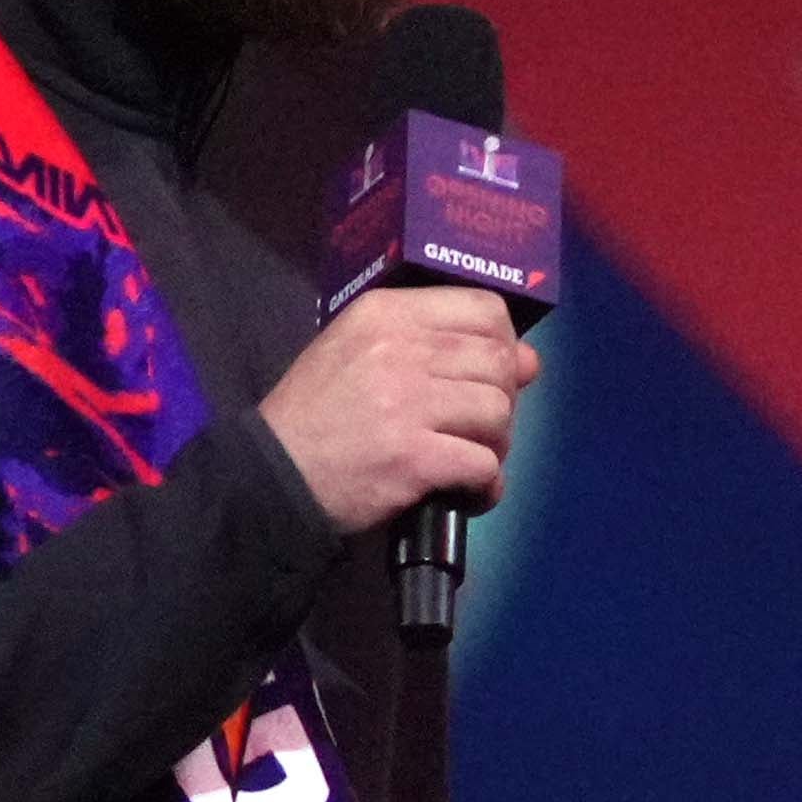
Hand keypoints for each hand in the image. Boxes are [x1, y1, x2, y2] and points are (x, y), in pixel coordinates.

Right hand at [258, 283, 531, 535]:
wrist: (272, 474)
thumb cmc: (317, 413)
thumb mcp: (360, 352)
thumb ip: (438, 345)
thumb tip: (528, 360)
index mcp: (386, 313)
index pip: (484, 308)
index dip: (503, 345)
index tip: (490, 376)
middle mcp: (401, 348)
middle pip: (498, 363)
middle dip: (503, 401)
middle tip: (479, 428)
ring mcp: (408, 403)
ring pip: (498, 413)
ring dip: (496, 445)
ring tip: (470, 460)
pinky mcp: (414, 456)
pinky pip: (484, 466)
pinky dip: (487, 486)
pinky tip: (467, 493)